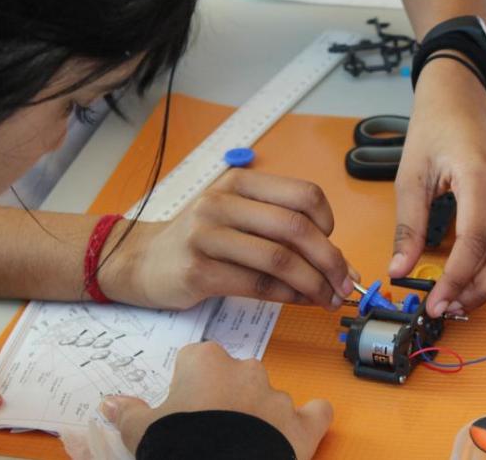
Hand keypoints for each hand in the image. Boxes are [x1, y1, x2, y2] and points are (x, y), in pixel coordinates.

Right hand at [101, 342, 331, 458]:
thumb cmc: (178, 445)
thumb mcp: (142, 432)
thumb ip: (128, 413)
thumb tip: (109, 403)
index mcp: (205, 362)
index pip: (196, 360)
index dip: (190, 384)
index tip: (184, 405)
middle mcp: (244, 369)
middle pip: (234, 374)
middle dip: (226, 397)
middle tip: (211, 428)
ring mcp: (276, 395)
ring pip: (269, 396)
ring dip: (260, 414)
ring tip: (243, 444)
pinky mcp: (302, 423)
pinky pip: (315, 413)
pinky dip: (310, 419)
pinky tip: (301, 428)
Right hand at [109, 169, 356, 310]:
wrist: (140, 261)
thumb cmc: (201, 241)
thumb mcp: (237, 218)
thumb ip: (281, 231)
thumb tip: (340, 264)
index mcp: (240, 183)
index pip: (303, 194)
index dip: (329, 223)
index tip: (335, 246)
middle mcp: (223, 203)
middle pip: (295, 228)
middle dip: (330, 260)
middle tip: (345, 285)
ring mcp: (207, 236)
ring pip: (278, 259)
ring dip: (313, 284)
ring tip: (327, 299)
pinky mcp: (198, 271)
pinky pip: (256, 284)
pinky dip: (287, 296)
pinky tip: (299, 302)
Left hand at [390, 57, 485, 316]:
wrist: (457, 101)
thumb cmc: (433, 130)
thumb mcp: (410, 175)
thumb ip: (407, 225)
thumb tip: (399, 269)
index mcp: (477, 175)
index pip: (475, 238)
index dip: (457, 277)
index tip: (435, 302)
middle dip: (484, 288)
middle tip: (450, 307)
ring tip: (457, 298)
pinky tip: (466, 278)